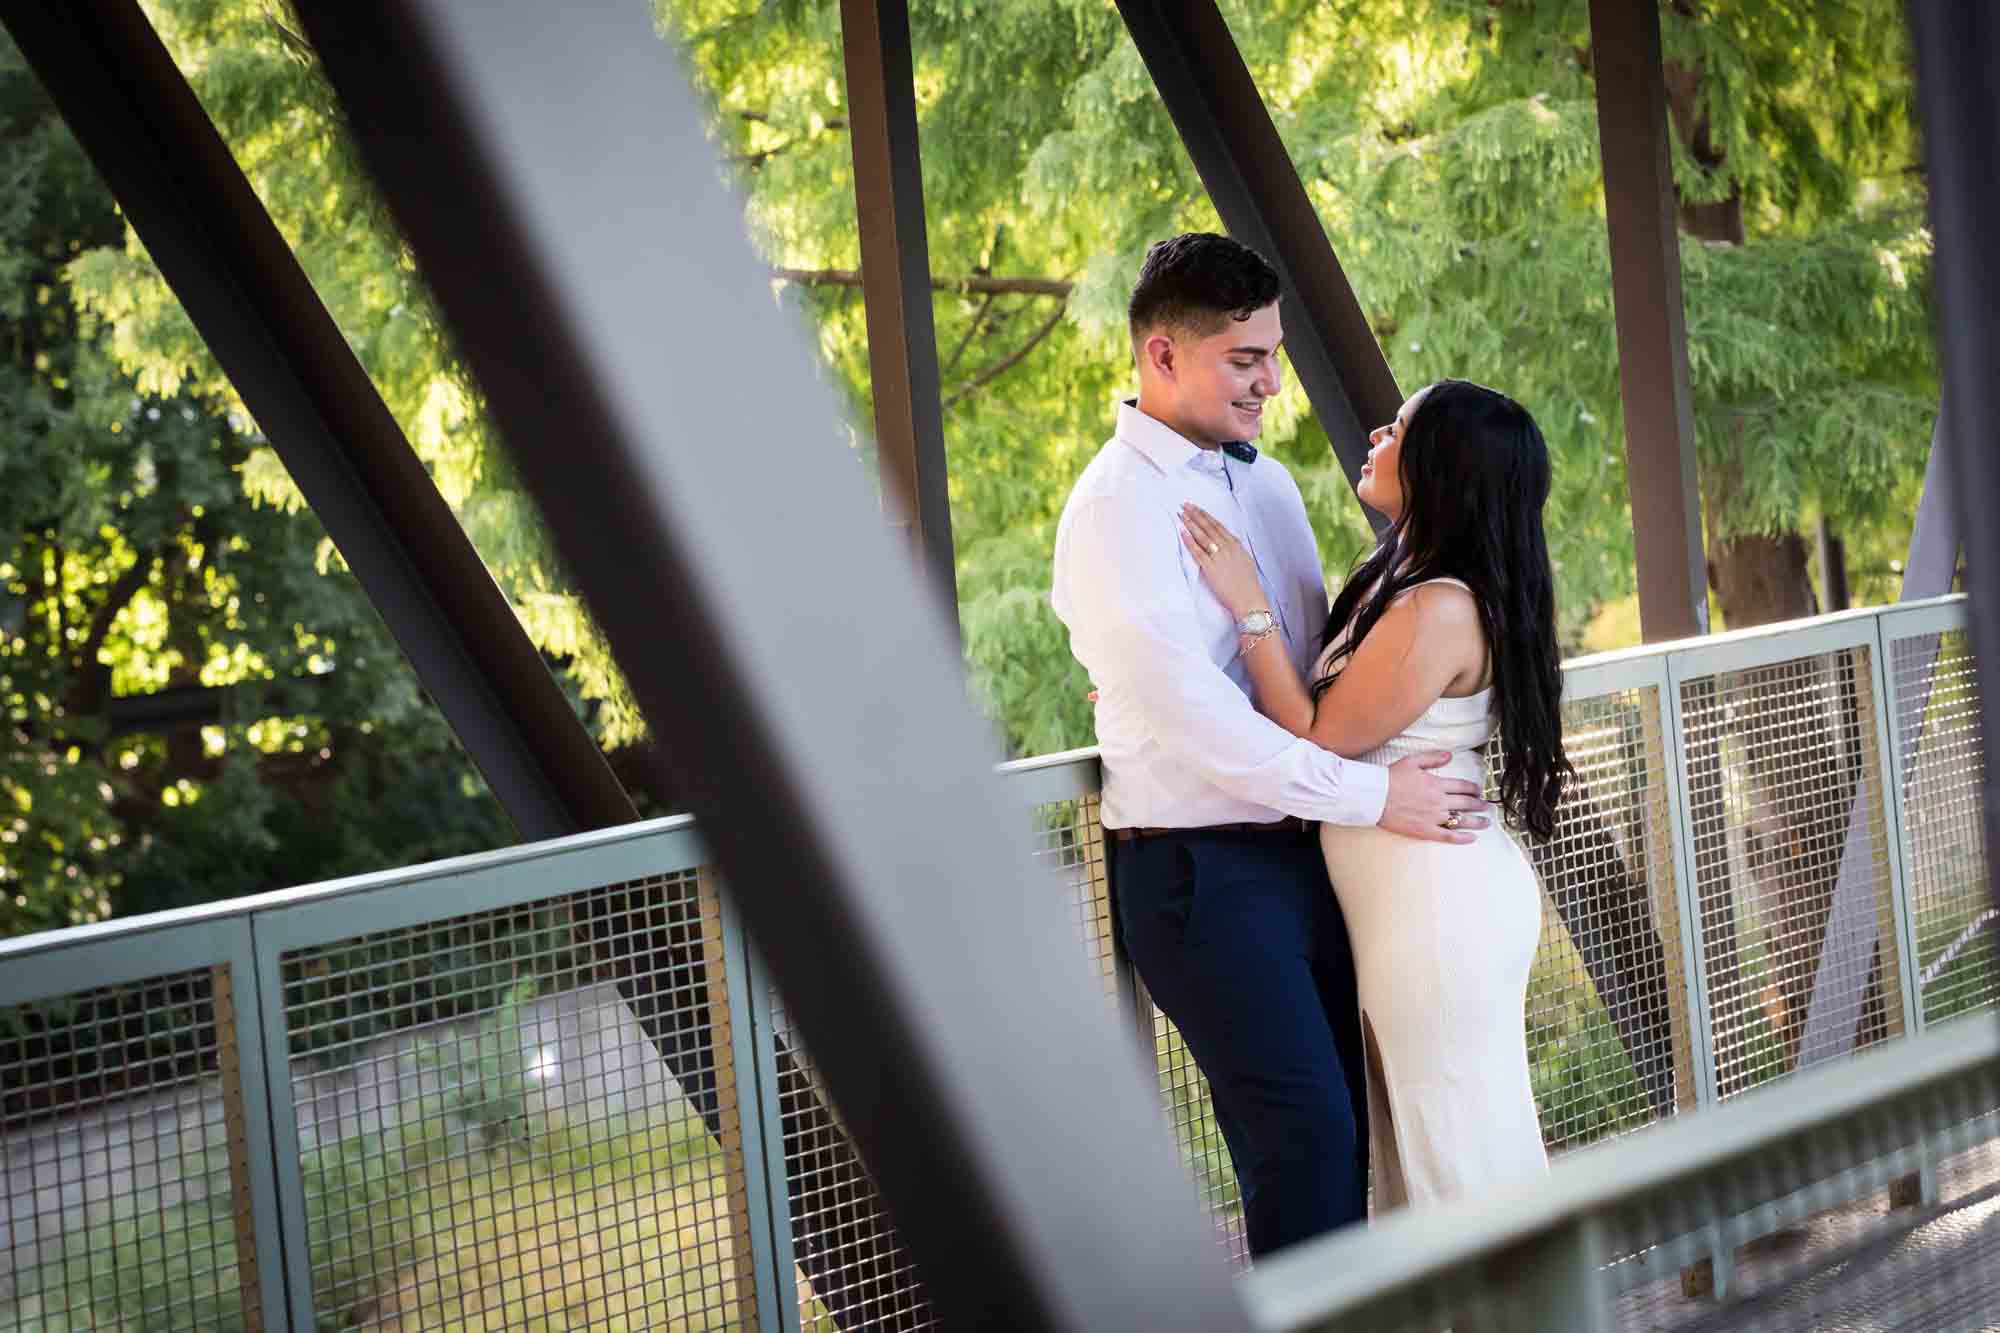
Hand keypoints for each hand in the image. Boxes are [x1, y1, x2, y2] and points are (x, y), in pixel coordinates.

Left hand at [1179, 502, 1264, 617]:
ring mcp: (1219, 557)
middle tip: (1185, 505)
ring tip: (1181, 514)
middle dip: (1195, 515)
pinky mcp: (1211, 568)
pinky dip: (1189, 541)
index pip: (1218, 525)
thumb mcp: (1244, 560)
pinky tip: (1182, 532)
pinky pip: (1198, 552)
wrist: (1249, 598)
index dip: (1205, 515)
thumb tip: (1227, 543)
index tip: (1196, 508)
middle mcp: (1227, 547)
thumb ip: (1235, 549)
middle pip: (1208, 527)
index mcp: (1235, 544)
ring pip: (1202, 536)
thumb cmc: (1248, 583)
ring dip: (1191, 523)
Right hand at [1379, 750, 1490, 844]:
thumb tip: (1450, 756)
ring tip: (1486, 822)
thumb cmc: (1390, 778)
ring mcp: (1434, 817)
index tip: (1478, 791)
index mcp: (1436, 783)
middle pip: (1466, 803)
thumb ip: (1432, 758)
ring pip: (1462, 820)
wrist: (1375, 796)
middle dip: (1479, 804)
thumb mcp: (1412, 761)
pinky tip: (1472, 838)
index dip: (1473, 788)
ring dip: (1477, 821)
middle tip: (1486, 806)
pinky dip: (1463, 838)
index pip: (1462, 786)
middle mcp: (1439, 800)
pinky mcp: (1426, 830)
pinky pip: (1449, 835)